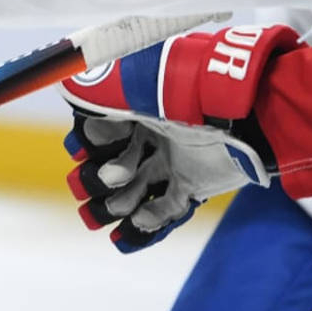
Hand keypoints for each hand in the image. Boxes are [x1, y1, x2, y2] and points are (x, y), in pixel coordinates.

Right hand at [60, 24, 294, 251]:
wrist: (245, 116)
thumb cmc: (188, 95)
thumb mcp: (131, 86)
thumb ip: (93, 91)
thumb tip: (66, 95)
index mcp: (132, 104)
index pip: (94, 129)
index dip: (86, 144)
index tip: (84, 152)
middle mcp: (149, 132)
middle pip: (109, 163)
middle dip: (98, 180)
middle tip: (107, 184)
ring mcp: (170, 159)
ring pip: (132, 190)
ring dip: (119, 204)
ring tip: (120, 210)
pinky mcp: (192, 184)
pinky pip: (165, 208)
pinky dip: (149, 221)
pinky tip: (139, 224)